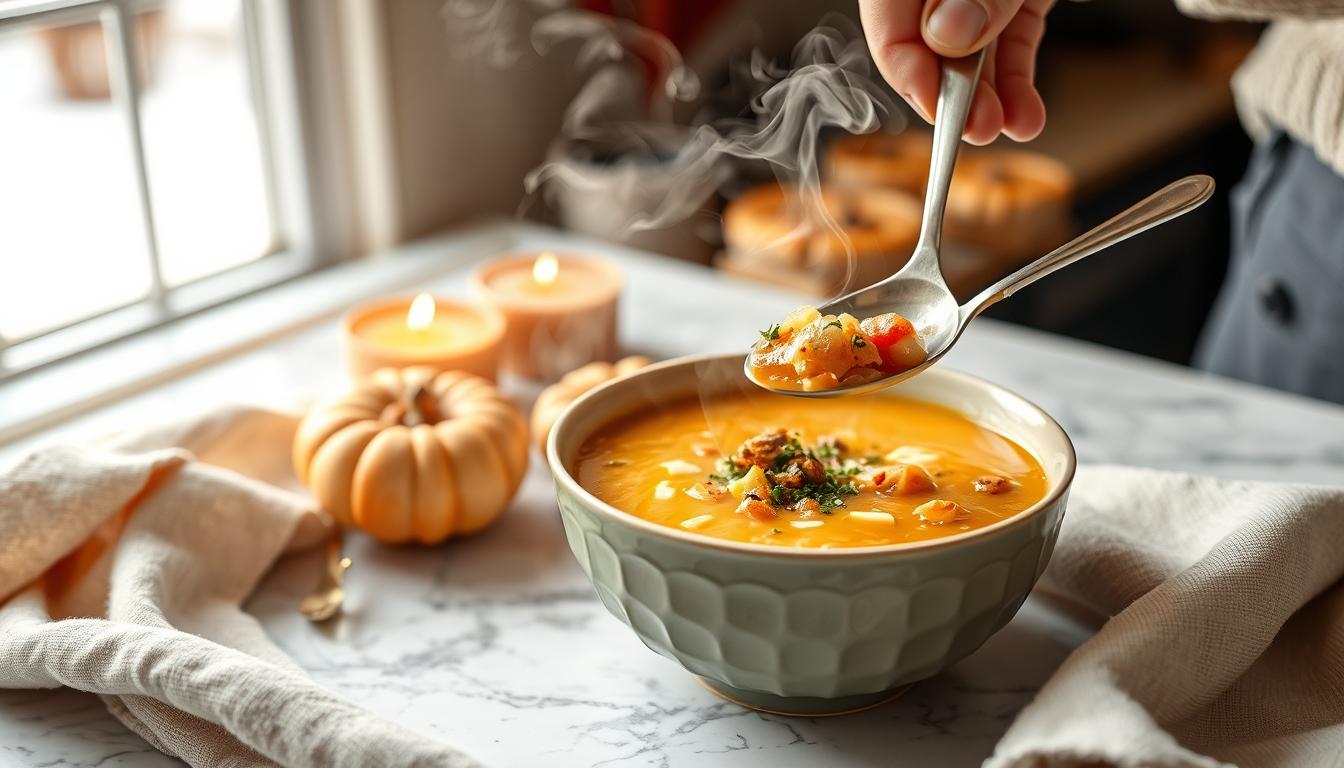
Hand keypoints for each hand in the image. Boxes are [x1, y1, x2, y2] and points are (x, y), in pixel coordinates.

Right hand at [859, 0, 1052, 144]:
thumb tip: (947, 32)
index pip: (887, 23)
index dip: (907, 71)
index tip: (935, 108)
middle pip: (927, 45)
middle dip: (956, 95)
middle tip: (975, 127)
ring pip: (973, 52)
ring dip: (992, 99)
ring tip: (1009, 126)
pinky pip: (1009, 43)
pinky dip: (1017, 81)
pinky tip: (1024, 113)